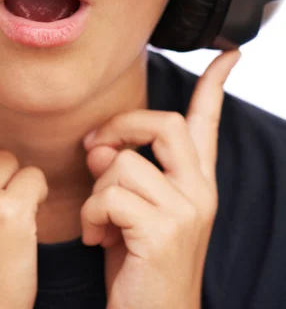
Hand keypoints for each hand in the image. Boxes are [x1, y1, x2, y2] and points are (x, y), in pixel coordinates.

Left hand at [81, 50, 240, 308]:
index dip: (215, 85)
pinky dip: (91, 215)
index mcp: (196, 182)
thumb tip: (100, 147)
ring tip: (97, 221)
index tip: (228, 55)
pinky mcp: (163, 231)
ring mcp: (186, 210)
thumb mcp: (135, 211)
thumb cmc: (139, 264)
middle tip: (94, 149)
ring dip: (96, 191)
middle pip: (164, 123)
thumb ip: (125, 172)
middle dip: (121, 126)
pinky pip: (111, 196)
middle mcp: (199, 191)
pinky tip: (96, 239)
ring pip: (125, 162)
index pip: (208, 122)